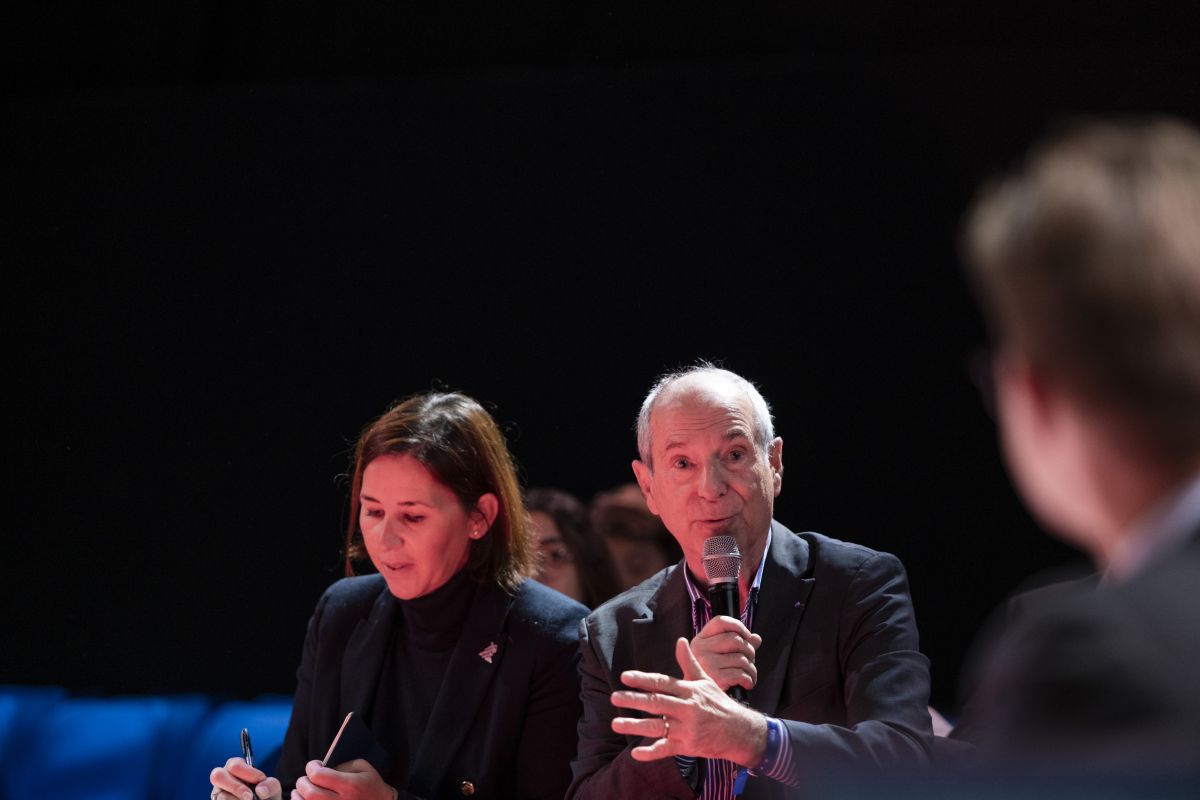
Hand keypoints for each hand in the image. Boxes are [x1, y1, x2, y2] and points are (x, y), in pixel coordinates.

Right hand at [210, 757, 281, 799]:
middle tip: (250, 796)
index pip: (234, 764)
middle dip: (236, 787)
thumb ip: (270, 785)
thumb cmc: (265, 795)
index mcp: (236, 768)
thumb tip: (260, 790)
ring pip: (220, 795)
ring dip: (236, 799)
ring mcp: (219, 793)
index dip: (247, 772)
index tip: (260, 780)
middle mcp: (224, 779)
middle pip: (217, 775)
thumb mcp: (272, 788)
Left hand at [293, 758, 395, 799]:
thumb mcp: (363, 768)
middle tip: (306, 778)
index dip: (312, 767)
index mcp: (350, 785)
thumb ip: (342, 765)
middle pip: (310, 792)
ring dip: (298, 796)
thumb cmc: (371, 786)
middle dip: (303, 782)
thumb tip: (322, 768)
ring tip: (300, 790)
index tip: (314, 765)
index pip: (319, 775)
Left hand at [610, 637, 767, 766]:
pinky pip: (667, 749)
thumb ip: (689, 662)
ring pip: (658, 727)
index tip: (625, 677)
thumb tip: (680, 640)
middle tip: (614, 697)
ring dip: (635, 725)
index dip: (643, 680)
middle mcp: (687, 708)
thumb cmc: (719, 703)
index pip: (662, 683)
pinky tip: (635, 752)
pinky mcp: (688, 746)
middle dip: (634, 700)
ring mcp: (687, 729)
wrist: (740, 731)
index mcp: (689, 690)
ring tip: (616, 723)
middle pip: (657, 703)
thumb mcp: (705, 680)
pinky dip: (651, 752)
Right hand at [689, 615, 761, 692]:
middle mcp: (700, 649)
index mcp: (700, 640)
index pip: (721, 622)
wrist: (702, 702)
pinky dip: (749, 679)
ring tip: (750, 675)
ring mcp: (706, 663)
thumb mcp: (721, 656)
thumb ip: (739, 646)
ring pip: (741, 659)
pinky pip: (740, 674)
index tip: (747, 636)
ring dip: (751, 669)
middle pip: (736, 640)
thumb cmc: (713, 676)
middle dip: (749, 651)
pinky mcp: (714, 678)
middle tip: (750, 661)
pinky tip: (747, 683)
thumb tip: (756, 638)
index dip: (738, 626)